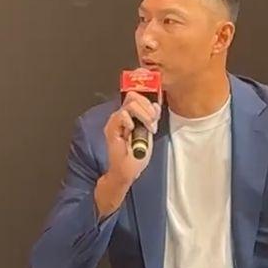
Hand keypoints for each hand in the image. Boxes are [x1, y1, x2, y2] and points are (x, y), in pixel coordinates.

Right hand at [94, 91, 160, 219]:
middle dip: (147, 107)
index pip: (138, 97)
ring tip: (147, 127)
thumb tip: (156, 105)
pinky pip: (121, 115)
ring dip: (143, 114)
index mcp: (131, 116)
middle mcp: (122, 116)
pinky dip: (130, 120)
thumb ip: (152, 119)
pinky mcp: (111, 128)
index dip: (149, 102)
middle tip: (152, 121)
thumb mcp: (149, 134)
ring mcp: (116, 121)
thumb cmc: (136, 156)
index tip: (156, 116)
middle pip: (133, 96)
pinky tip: (133, 130)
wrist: (126, 171)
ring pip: (130, 103)